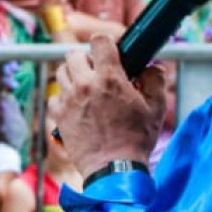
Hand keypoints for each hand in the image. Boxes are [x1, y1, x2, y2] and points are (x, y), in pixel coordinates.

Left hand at [54, 35, 164, 173]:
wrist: (114, 170)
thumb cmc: (136, 140)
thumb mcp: (156, 108)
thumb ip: (155, 81)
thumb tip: (152, 67)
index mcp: (110, 79)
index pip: (99, 41)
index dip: (105, 43)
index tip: (110, 52)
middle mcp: (85, 85)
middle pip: (74, 54)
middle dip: (87, 59)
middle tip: (98, 73)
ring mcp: (69, 100)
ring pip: (62, 72)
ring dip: (74, 75)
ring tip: (87, 88)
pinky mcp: (59, 116)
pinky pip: (56, 95)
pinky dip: (64, 97)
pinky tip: (77, 106)